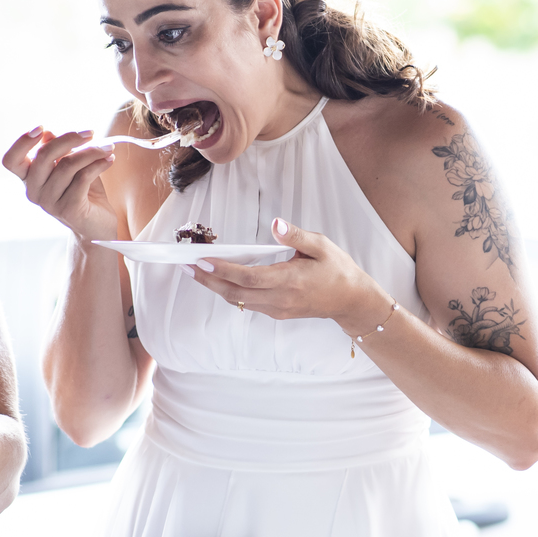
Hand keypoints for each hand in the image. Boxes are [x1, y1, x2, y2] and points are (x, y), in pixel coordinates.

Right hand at [2, 126, 117, 240]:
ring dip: (92, 151)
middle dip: (69, 138)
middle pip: (44, 155)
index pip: (11, 160)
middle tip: (90, 132)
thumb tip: (48, 132)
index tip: (41, 127)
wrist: (97, 225)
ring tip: (107, 148)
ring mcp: (50, 202)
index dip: (22, 142)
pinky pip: (83, 177)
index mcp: (29, 178)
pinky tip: (109, 159)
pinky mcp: (69, 209)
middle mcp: (34, 191)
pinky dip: (98, 164)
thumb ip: (58, 150)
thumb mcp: (69, 166)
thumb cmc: (82, 191)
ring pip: (68, 164)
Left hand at [182, 218, 390, 331]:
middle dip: (207, 280)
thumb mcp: (322, 246)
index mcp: (289, 280)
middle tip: (186, 265)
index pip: (248, 277)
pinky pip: (247, 303)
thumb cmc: (338, 270)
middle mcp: (280, 299)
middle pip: (235, 292)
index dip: (223, 270)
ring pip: (238, 300)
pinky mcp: (277, 313)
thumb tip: (276, 223)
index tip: (202, 260)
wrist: (351, 301)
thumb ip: (296, 235)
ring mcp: (277, 309)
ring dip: (215, 287)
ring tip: (196, 271)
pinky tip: (219, 279)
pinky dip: (230, 291)